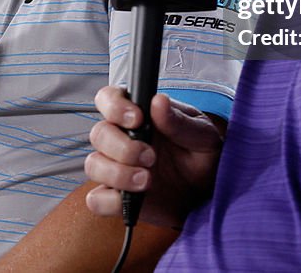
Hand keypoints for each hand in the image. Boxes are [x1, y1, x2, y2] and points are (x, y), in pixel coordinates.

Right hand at [85, 87, 223, 228]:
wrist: (207, 194)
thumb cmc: (203, 156)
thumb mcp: (202, 135)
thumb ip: (180, 121)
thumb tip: (158, 101)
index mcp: (138, 114)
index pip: (109, 98)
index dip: (114, 105)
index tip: (136, 119)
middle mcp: (121, 138)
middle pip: (99, 133)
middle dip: (122, 147)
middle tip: (151, 157)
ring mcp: (115, 168)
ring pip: (93, 165)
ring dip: (117, 174)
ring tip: (147, 180)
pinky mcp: (116, 198)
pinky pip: (96, 200)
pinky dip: (110, 202)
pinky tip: (134, 200)